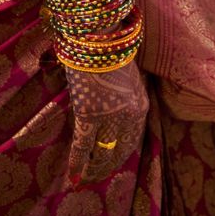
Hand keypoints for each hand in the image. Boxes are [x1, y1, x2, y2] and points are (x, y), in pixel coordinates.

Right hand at [67, 56, 147, 185]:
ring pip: (103, 152)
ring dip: (94, 167)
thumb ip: (125, 96)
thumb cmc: (110, 52)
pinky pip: (83, 146)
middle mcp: (129, 115)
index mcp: (141, 104)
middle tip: (97, 175)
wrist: (98, 38)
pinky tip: (73, 177)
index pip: (134, 139)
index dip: (122, 153)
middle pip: (120, 150)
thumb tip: (115, 111)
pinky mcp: (89, 115)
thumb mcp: (127, 76)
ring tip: (85, 177)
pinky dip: (77, 163)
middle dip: (108, 165)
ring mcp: (110, 116)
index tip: (113, 163)